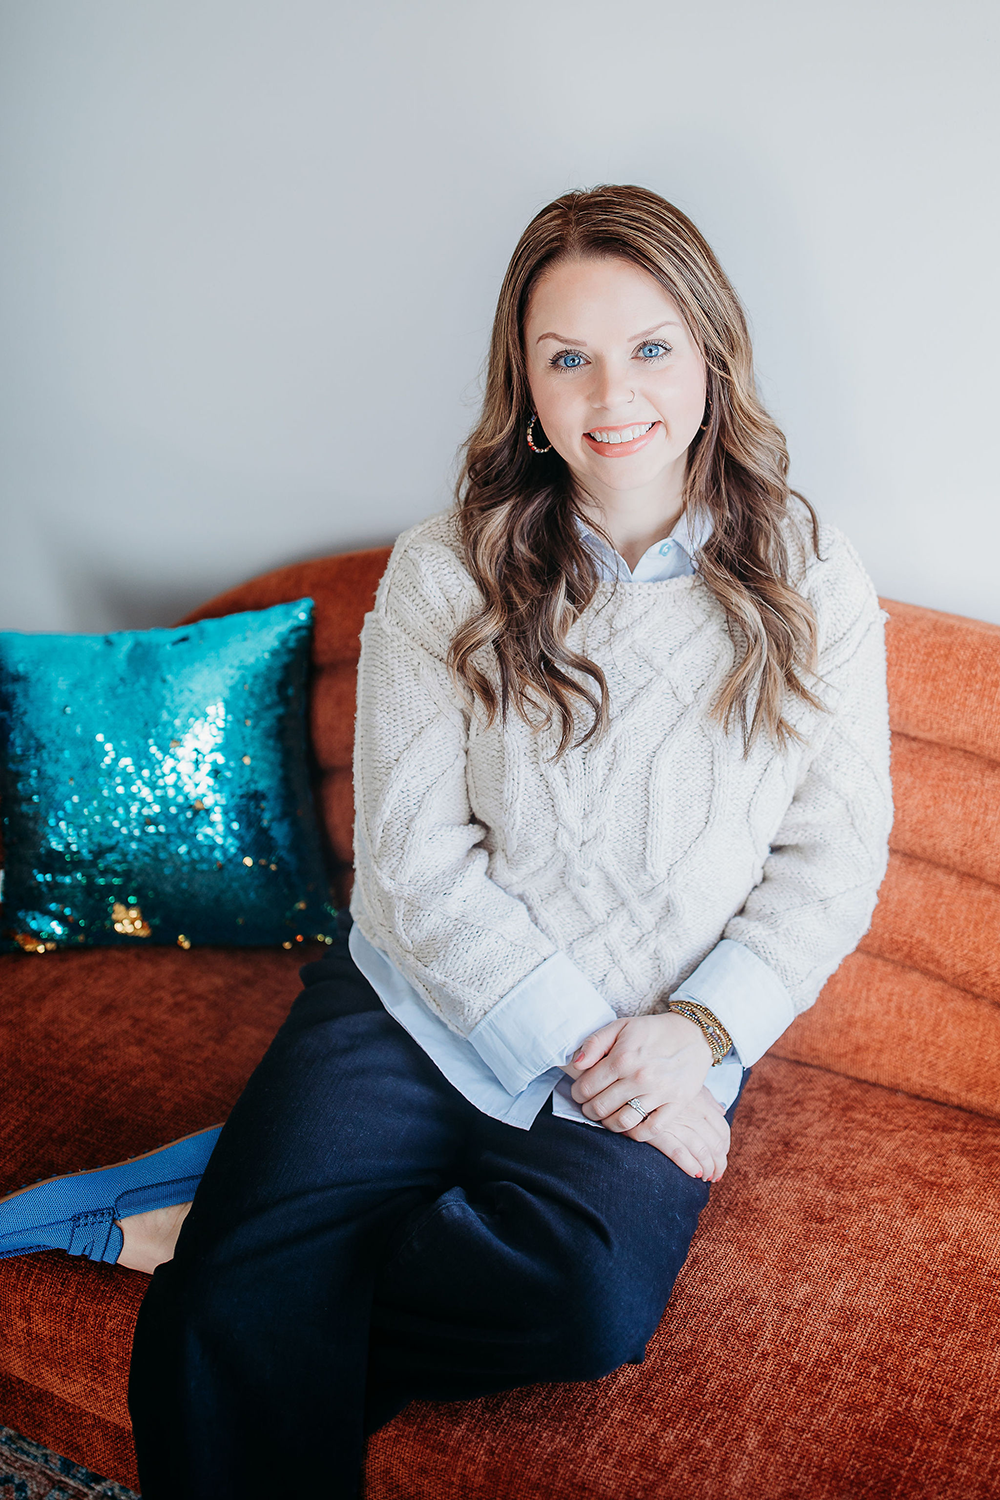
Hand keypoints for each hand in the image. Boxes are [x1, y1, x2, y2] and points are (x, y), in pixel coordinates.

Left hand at [562, 1012, 724, 1177]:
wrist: (694, 1034)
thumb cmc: (653, 1031)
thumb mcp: (621, 1026)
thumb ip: (594, 1043)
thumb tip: (576, 1064)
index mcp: (623, 1057)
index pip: (587, 1087)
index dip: (577, 1093)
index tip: (580, 1093)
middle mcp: (640, 1077)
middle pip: (601, 1107)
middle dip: (589, 1109)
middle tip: (590, 1106)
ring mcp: (659, 1093)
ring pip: (622, 1122)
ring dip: (608, 1124)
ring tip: (607, 1116)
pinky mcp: (676, 1105)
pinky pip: (650, 1130)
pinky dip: (635, 1133)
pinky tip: (629, 1125)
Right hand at [635, 1087, 730, 1179]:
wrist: (626, 1087)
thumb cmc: (658, 1086)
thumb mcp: (684, 1085)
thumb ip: (705, 1098)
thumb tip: (722, 1111)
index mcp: (699, 1100)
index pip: (722, 1128)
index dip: (725, 1147)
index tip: (721, 1157)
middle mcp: (690, 1111)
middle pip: (715, 1143)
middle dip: (719, 1163)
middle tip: (716, 1174)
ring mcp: (674, 1122)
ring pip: (701, 1151)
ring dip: (708, 1168)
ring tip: (706, 1177)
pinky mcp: (656, 1132)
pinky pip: (679, 1153)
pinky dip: (690, 1165)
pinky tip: (694, 1173)